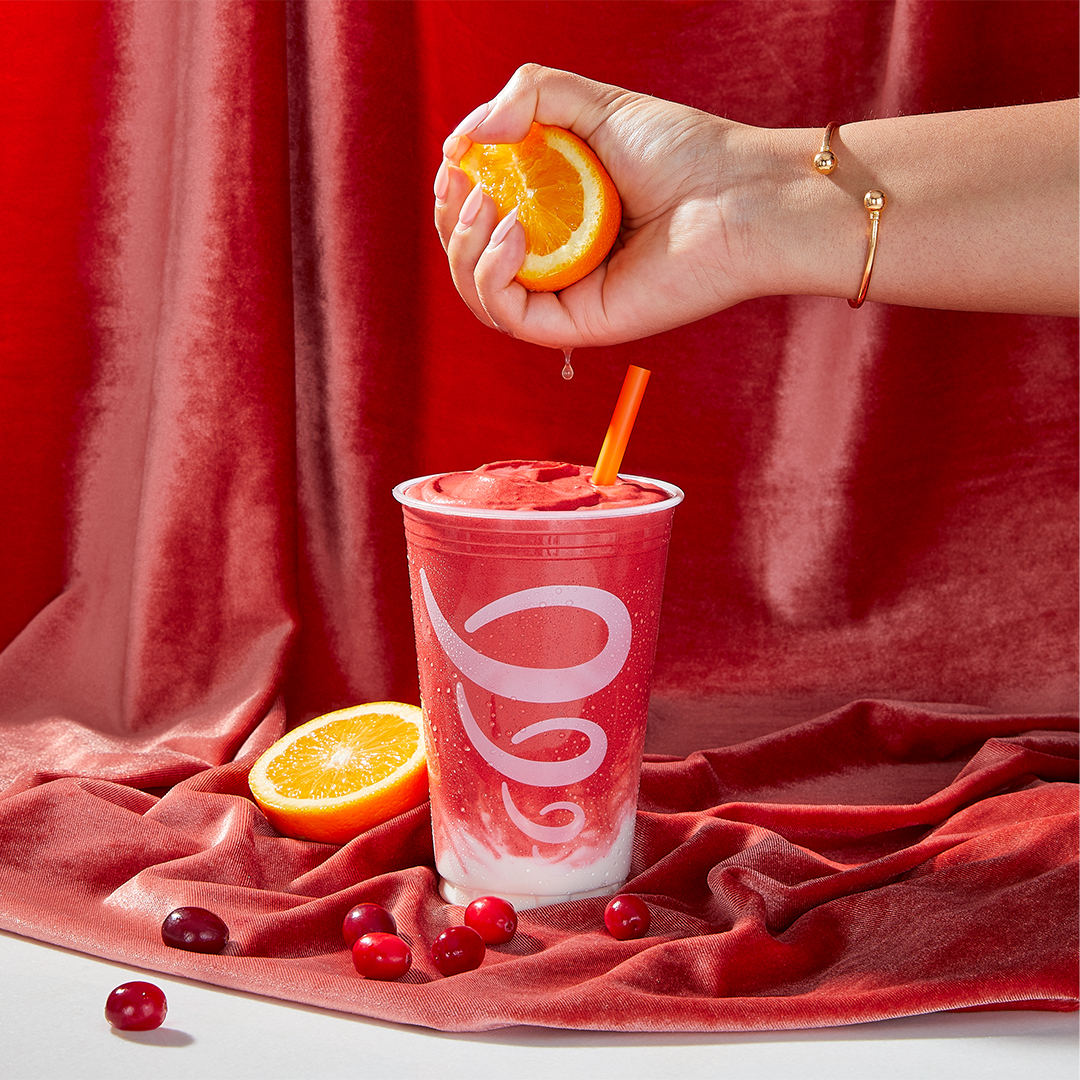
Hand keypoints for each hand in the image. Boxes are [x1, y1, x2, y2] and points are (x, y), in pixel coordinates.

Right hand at [433, 65, 760, 347]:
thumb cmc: (682, 151)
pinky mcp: (579, 323)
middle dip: (450, 223)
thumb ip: (528, 97)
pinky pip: (510, 317)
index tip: (455, 160)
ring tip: (489, 205)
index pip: (481, 221)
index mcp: (557, 217)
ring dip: (463, 248)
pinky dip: (493, 275)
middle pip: (469, 262)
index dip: (454, 195)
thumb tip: (464, 139)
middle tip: (462, 183)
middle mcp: (558, 260)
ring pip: (479, 295)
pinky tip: (511, 232)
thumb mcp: (594, 104)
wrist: (737, 194)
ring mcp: (567, 295)